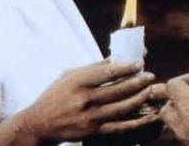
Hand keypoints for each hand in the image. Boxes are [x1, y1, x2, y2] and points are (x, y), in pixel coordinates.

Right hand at [20, 60, 157, 142]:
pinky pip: (120, 127)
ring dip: (140, 98)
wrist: (39, 124)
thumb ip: (93, 67)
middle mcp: (85, 99)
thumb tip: (117, 57)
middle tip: (150, 76)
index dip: (127, 67)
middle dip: (138, 82)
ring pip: (122, 107)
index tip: (140, 63)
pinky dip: (137, 121)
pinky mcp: (93, 131)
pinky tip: (148, 115)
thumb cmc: (55, 96)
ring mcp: (90, 117)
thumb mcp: (70, 76)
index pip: (108, 72)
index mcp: (79, 81)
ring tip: (150, 90)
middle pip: (119, 90)